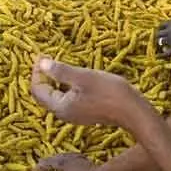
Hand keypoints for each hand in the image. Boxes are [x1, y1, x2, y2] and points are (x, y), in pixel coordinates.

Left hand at [30, 57, 153, 127]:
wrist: (134, 112)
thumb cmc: (109, 93)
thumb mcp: (83, 77)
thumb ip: (61, 71)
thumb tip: (42, 64)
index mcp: (60, 107)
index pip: (38, 90)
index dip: (37, 72)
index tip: (42, 56)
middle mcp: (64, 114)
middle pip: (45, 94)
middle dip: (44, 76)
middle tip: (48, 58)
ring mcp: (75, 115)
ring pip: (57, 96)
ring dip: (55, 80)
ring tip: (60, 64)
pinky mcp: (85, 113)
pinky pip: (68, 98)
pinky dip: (66, 86)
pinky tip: (75, 76)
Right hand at [32, 153, 104, 170]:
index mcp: (60, 162)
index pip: (46, 163)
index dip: (39, 168)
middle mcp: (67, 156)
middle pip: (53, 159)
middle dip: (47, 164)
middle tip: (41, 169)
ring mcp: (76, 157)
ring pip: (62, 158)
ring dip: (56, 163)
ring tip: (53, 168)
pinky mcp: (83, 160)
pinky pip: (69, 160)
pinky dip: (64, 164)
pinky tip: (67, 167)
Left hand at [156, 16, 170, 56]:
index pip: (161, 25)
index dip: (161, 28)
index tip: (161, 30)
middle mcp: (170, 32)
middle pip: (159, 34)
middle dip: (159, 36)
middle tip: (161, 39)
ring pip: (161, 43)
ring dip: (162, 44)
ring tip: (162, 46)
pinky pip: (165, 54)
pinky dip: (161, 55)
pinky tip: (158, 56)